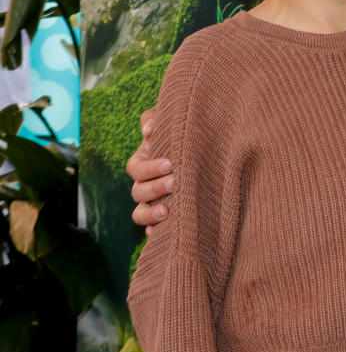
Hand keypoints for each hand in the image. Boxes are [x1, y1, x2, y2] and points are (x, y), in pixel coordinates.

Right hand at [126, 108, 172, 227]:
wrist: (204, 149)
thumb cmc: (183, 131)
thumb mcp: (170, 120)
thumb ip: (155, 119)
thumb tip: (149, 130)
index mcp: (143, 162)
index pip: (136, 169)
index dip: (150, 168)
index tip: (171, 163)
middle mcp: (144, 184)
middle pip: (138, 191)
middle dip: (155, 188)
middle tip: (174, 182)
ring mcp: (152, 202)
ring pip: (140, 214)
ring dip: (151, 214)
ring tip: (167, 211)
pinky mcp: (164, 217)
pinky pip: (152, 229)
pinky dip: (154, 232)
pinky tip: (163, 233)